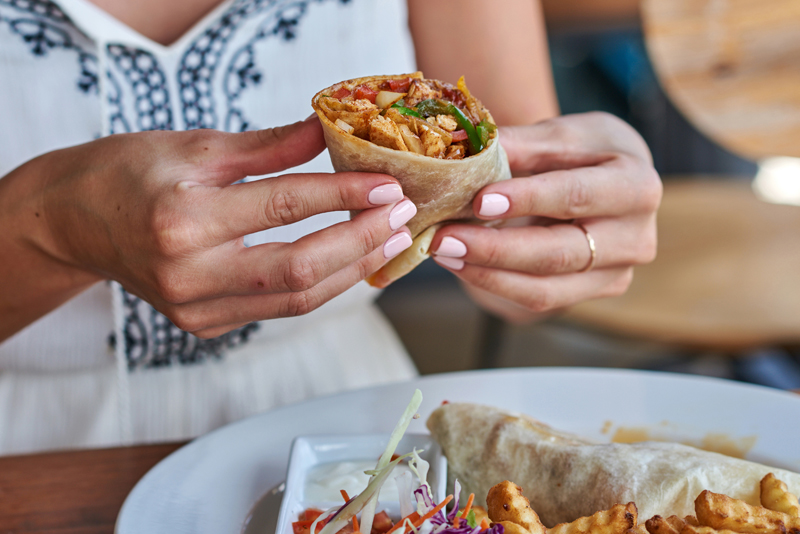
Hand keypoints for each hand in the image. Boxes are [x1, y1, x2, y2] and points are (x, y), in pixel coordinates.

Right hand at [6, 116, 414, 338]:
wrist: (76, 221)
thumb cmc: (129, 173)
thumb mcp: (196, 145)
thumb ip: (268, 146)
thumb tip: (327, 131)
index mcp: (184, 218)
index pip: (286, 205)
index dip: (346, 193)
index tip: (388, 184)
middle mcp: (189, 274)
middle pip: (301, 267)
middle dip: (362, 241)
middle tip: (402, 217)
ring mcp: (196, 309)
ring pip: (297, 299)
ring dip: (352, 270)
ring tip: (389, 242)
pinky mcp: (204, 325)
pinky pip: (277, 309)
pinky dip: (320, 286)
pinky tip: (348, 262)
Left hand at [429, 112, 661, 320]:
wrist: (608, 180)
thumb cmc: (583, 152)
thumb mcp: (558, 135)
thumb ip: (518, 145)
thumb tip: (466, 154)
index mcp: (637, 185)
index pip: (578, 195)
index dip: (528, 200)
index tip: (480, 202)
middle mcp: (637, 237)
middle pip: (560, 253)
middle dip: (495, 249)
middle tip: (443, 239)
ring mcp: (616, 274)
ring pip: (546, 288)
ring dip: (487, 273)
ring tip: (443, 252)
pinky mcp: (592, 293)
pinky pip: (539, 298)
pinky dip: (495, 283)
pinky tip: (462, 265)